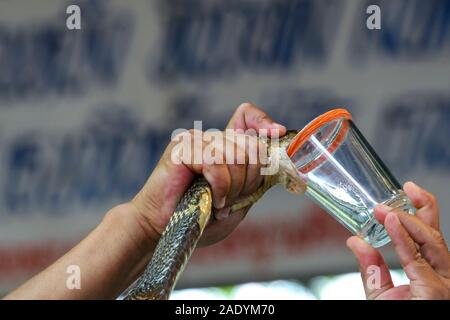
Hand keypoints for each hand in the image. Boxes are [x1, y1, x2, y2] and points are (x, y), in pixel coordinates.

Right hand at [131, 103, 285, 246]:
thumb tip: (272, 154)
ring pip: (235, 155)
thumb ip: (255, 180)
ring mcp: (195, 141)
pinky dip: (220, 187)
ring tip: (218, 203)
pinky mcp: (182, 149)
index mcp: (223, 147)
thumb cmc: (199, 219)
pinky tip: (211, 199)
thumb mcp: (238, 201)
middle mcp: (210, 139)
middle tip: (231, 199)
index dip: (263, 122)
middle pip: (251, 144)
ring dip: (233, 187)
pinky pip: (216, 162)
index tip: (276, 133)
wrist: (163, 230)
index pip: (245, 115)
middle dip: (249, 179)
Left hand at [347, 182, 449, 298]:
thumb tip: (354, 240)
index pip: (429, 236)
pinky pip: (417, 260)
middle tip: (407, 187)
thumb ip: (372, 267)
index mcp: (431, 270)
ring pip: (431, 243)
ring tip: (385, 208)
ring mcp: (441, 284)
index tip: (406, 191)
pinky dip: (403, 240)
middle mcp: (442, 274)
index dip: (420, 210)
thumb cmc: (400, 316)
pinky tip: (391, 222)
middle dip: (423, 207)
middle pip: (436, 234)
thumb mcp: (382, 292)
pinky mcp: (434, 293)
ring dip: (407, 221)